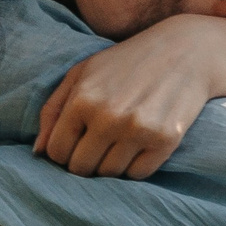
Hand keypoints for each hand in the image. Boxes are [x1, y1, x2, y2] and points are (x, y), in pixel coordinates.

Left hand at [34, 15, 220, 179]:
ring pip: (109, 174)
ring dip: (111, 163)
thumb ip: (53, 111)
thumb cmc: (126, 63)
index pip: (56, 152)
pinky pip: (138, 174)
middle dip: (85, 161)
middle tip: (98, 144)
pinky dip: (136, 166)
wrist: (187, 50)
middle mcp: (108, 117)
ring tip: (120, 141)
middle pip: (81, 168)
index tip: (75, 142)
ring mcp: (138, 130)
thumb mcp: (82, 74)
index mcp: (82, 100)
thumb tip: (38, 152)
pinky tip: (140, 144)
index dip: (63, 151)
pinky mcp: (166, 139)